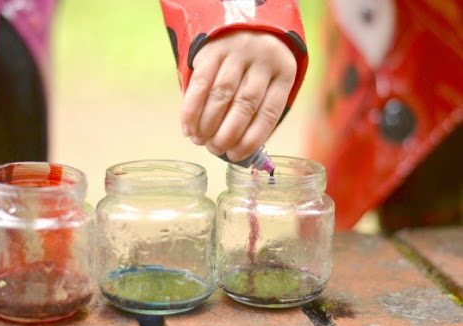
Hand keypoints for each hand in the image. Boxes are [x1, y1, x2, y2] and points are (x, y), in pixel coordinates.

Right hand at [181, 31, 296, 161]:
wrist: (241, 23)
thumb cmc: (254, 69)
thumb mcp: (267, 84)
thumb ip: (258, 113)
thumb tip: (240, 154)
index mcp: (283, 73)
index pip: (268, 114)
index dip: (251, 140)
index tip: (235, 156)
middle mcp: (263, 59)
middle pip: (244, 105)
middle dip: (227, 134)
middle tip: (215, 150)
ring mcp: (238, 51)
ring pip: (221, 95)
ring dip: (208, 125)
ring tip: (201, 141)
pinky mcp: (213, 48)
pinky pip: (200, 84)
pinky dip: (191, 110)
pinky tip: (188, 129)